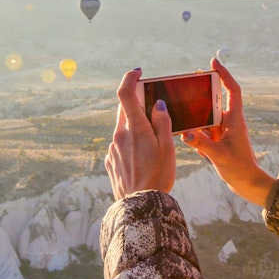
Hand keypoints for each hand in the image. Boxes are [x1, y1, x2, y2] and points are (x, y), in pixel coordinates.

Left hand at [105, 68, 176, 199]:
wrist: (140, 206)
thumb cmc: (158, 176)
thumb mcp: (167, 147)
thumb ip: (162, 122)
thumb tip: (157, 104)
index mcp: (134, 128)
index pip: (125, 94)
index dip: (130, 79)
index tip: (138, 72)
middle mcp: (119, 135)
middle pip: (125, 111)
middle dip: (138, 107)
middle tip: (154, 114)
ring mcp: (112, 149)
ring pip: (123, 129)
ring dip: (136, 129)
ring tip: (153, 148)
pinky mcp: (110, 161)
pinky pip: (120, 145)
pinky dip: (131, 145)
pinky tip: (143, 161)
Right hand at [180, 58, 275, 206]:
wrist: (248, 184)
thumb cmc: (240, 169)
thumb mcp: (219, 155)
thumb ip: (202, 144)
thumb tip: (185, 133)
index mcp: (235, 120)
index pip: (232, 90)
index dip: (224, 74)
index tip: (213, 62)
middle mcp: (230, 122)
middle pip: (216, 99)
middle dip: (203, 92)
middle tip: (189, 82)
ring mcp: (224, 131)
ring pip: (208, 116)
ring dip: (197, 116)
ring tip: (185, 113)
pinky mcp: (219, 141)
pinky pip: (204, 131)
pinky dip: (197, 133)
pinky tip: (192, 142)